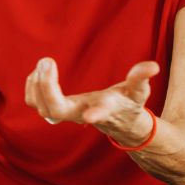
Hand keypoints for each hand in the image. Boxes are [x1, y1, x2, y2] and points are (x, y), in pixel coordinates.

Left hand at [24, 57, 157, 138]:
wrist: (119, 123)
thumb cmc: (128, 104)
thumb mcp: (139, 92)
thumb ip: (141, 78)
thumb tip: (152, 66)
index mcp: (102, 110)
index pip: (96, 114)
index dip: (94, 114)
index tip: (89, 115)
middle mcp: (80, 114)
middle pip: (56, 110)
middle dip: (47, 87)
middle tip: (46, 61)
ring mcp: (66, 114)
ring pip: (41, 108)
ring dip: (37, 85)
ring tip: (43, 64)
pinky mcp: (56, 110)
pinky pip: (35, 103)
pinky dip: (32, 87)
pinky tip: (37, 73)